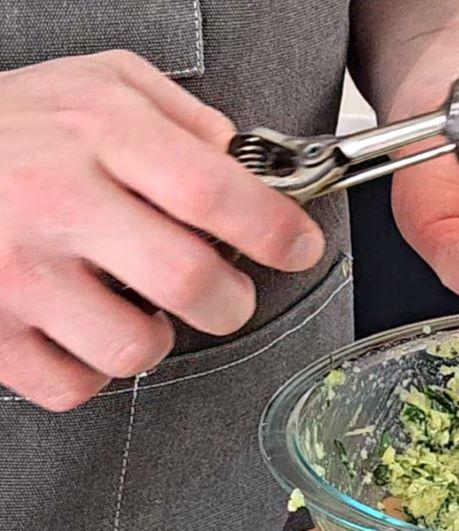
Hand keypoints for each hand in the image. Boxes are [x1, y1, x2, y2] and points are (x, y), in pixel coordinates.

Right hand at [0, 50, 325, 410]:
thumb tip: (247, 166)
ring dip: (156, 338)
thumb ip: (181, 118)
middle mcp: (55, 199)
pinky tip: (84, 330)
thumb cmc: (14, 127)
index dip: (273, 228)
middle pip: (187, 280)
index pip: (211, 189)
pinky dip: (93, 370)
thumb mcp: (99, 85)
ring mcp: (15, 269)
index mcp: (96, 133)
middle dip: (230, 300)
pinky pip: (75, 385)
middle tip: (224, 293)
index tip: (298, 246)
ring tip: (134, 305)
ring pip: (134, 348)